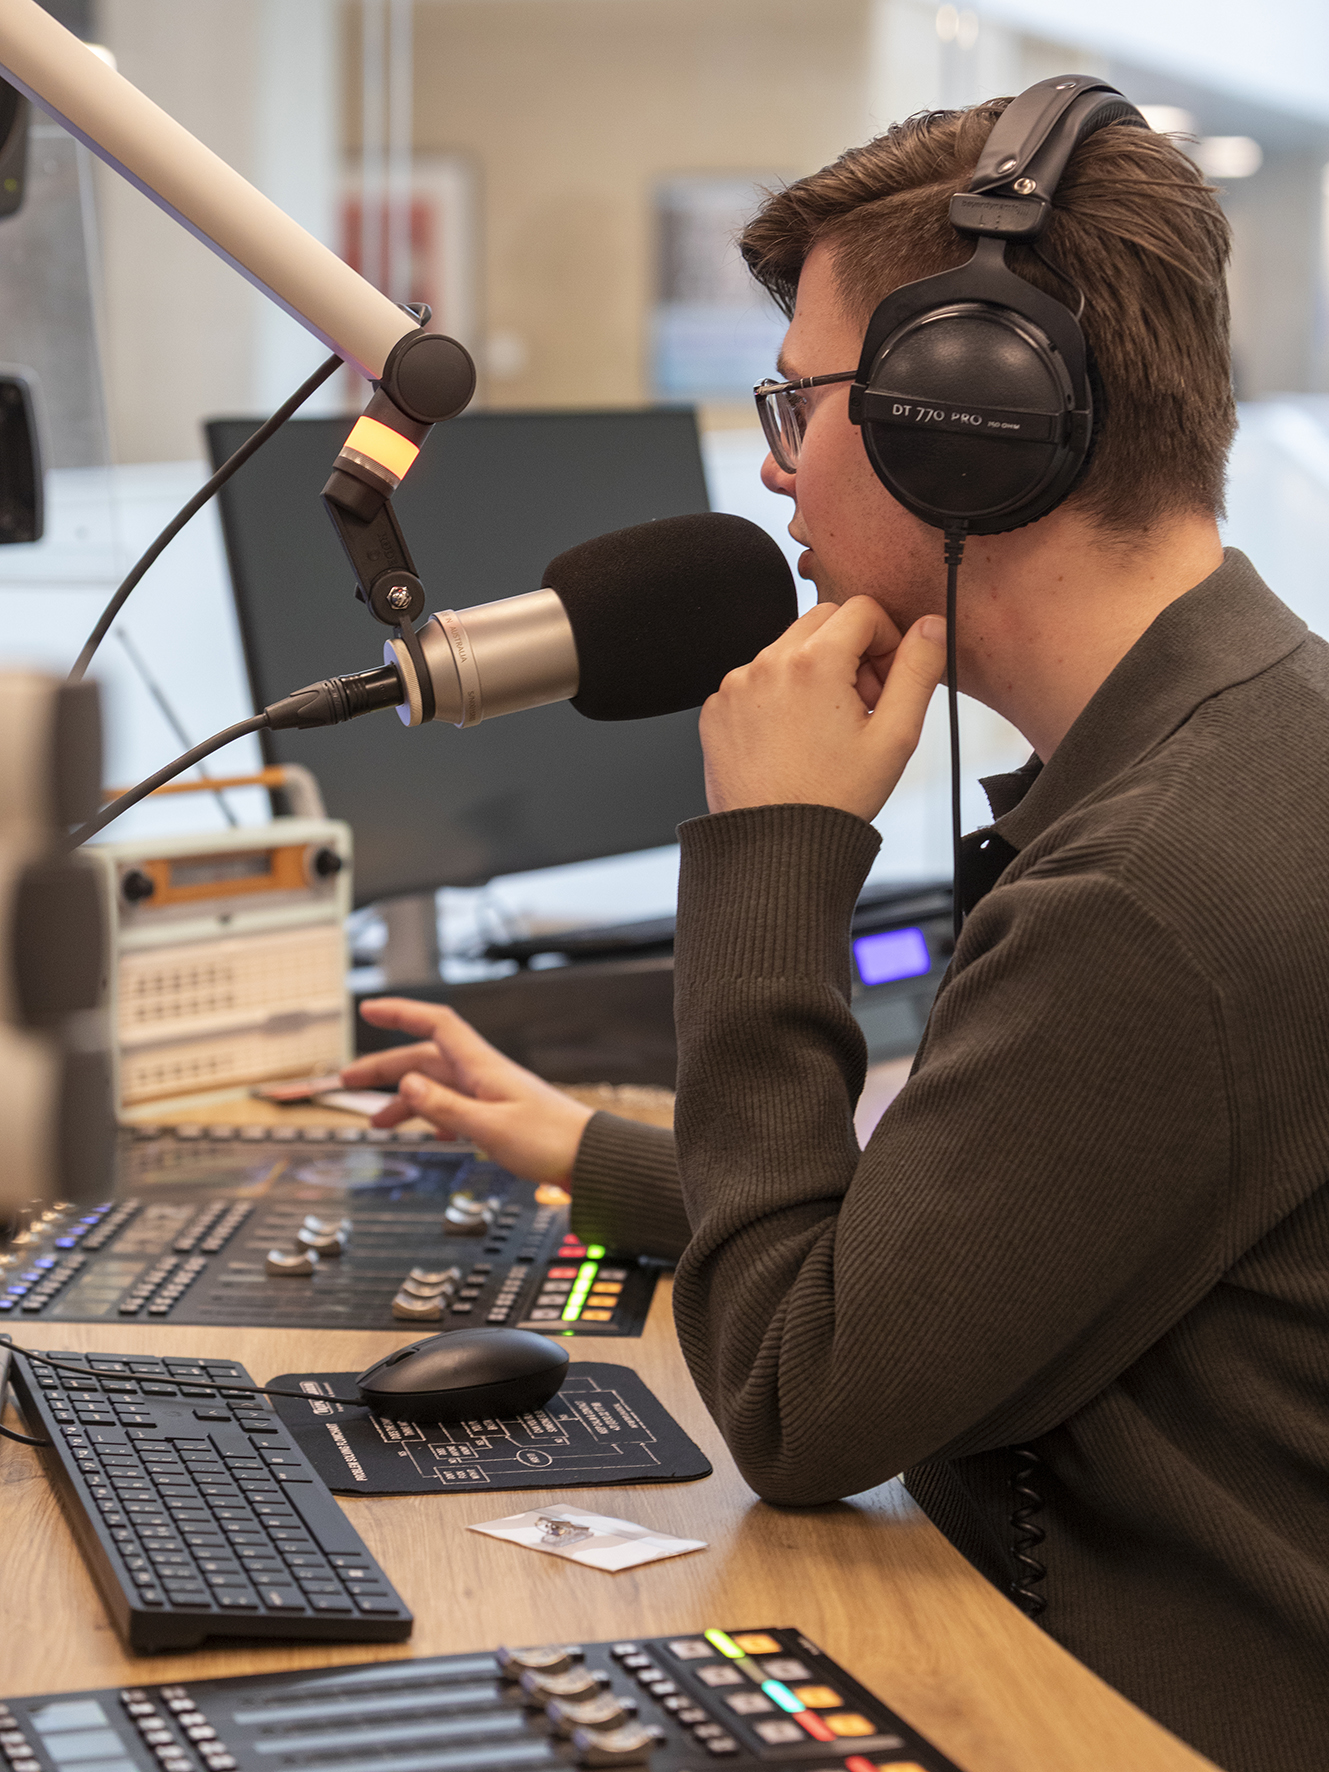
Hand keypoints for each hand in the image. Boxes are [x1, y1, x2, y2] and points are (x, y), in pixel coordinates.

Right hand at [340, 999, 593, 1184]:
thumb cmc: (551, 1142)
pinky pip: (456, 1106)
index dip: (400, 1013)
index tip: (369, 1009)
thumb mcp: (490, 1128)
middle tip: (347, 1078)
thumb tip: (405, 1085)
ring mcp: (491, 1093)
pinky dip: (435, 1116)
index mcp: (482, 1068)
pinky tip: (430, 1133)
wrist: (591, 1159)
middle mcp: (484, 1074)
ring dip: (405, 1099)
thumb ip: (445, 1107)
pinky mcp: (499, 1114)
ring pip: (437, 1086)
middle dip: (384, 1067)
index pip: (435, 1024)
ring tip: (377, 1121)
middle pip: (425, 1059)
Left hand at [699, 599, 946, 821]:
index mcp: (813, 662)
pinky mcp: (717, 708)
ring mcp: (735, 685)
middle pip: (823, 620)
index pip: (863, 609)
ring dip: (813, 671)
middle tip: (859, 704)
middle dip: (849, 650)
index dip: (886, 640)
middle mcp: (767, 663)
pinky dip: (779, 695)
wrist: (776, 847)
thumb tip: (931, 626)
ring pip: (788, 648)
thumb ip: (919, 671)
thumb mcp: (895, 736)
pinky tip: (793, 738)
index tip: (884, 681)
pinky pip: (756, 679)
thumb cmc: (834, 799)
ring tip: (826, 727)